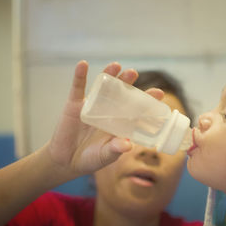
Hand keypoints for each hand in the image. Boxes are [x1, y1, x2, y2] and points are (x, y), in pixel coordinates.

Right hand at [47, 61, 161, 176]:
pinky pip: (77, 88)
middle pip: (120, 92)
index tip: (159, 93)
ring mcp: (92, 106)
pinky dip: (79, 75)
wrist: (66, 162)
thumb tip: (128, 145)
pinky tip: (83, 64)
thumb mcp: (105, 156)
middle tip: (134, 73)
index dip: (147, 100)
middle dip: (128, 82)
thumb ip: (115, 149)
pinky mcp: (75, 105)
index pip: (136, 108)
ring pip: (102, 86)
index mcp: (120, 122)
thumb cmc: (91, 159)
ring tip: (116, 65)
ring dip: (109, 74)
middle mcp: (108, 111)